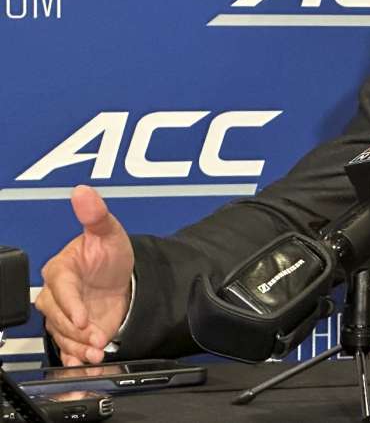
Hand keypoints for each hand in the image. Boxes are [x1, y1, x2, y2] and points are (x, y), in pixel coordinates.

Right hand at [36, 185, 134, 364]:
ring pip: (62, 335)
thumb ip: (96, 215)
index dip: (70, 305)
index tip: (82, 318)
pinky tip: (86, 366)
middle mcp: (58, 294)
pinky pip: (68, 347)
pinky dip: (75, 358)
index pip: (60, 289)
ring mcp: (65, 314)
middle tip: (95, 338)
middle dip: (75, 331)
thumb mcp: (108, 232)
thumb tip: (83, 192)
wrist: (123, 277)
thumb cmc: (109, 253)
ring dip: (77, 347)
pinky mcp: (74, 330)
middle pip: (57, 316)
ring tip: (96, 354)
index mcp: (60, 269)